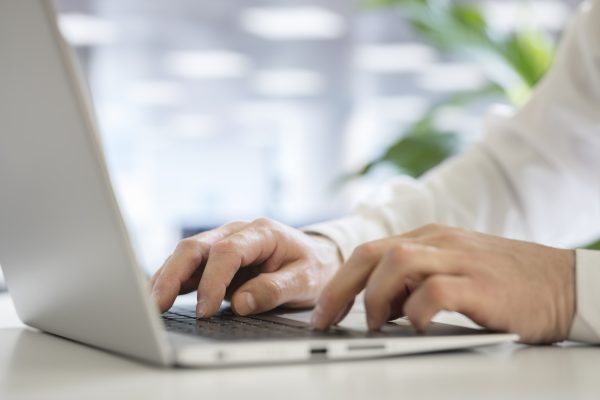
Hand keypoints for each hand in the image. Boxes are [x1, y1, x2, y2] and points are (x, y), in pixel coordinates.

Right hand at [150, 218, 341, 317]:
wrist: (317, 257)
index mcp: (262, 232)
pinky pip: (189, 266)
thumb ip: (274, 290)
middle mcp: (237, 232)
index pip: (227, 251)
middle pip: (196, 247)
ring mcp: (223, 242)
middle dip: (174, 275)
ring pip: (186, 255)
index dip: (212, 280)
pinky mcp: (215, 258)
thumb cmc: (312, 267)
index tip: (205, 309)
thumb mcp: (305, 280)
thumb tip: (241, 303)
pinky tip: (159, 297)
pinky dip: (172, 280)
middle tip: (157, 305)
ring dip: (166, 278)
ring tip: (150, 305)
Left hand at [311, 224, 575, 343]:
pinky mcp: (481, 284)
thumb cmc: (506, 281)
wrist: (564, 283)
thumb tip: (379, 304)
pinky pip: (436, 291)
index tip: (324, 309)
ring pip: (397, 261)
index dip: (339, 280)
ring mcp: (461, 259)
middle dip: (340, 287)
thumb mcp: (454, 269)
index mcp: (430, 237)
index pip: (370, 251)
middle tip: (326, 319)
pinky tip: (419, 326)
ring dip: (376, 296)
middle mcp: (440, 242)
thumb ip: (417, 279)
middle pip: (373, 252)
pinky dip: (418, 310)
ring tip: (376, 323)